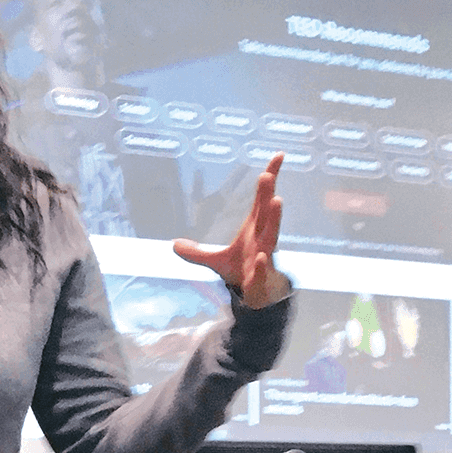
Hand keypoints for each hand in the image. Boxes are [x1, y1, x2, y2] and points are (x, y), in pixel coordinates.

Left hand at [172, 153, 288, 308]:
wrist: (257, 296)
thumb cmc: (243, 270)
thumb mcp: (215, 261)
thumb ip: (195, 252)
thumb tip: (173, 244)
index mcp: (254, 229)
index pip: (262, 200)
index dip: (268, 180)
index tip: (278, 156)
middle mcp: (262, 239)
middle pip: (266, 213)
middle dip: (267, 194)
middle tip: (267, 175)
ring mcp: (264, 257)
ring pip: (271, 236)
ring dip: (274, 219)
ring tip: (277, 201)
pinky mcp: (260, 277)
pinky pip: (262, 270)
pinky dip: (262, 265)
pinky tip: (261, 257)